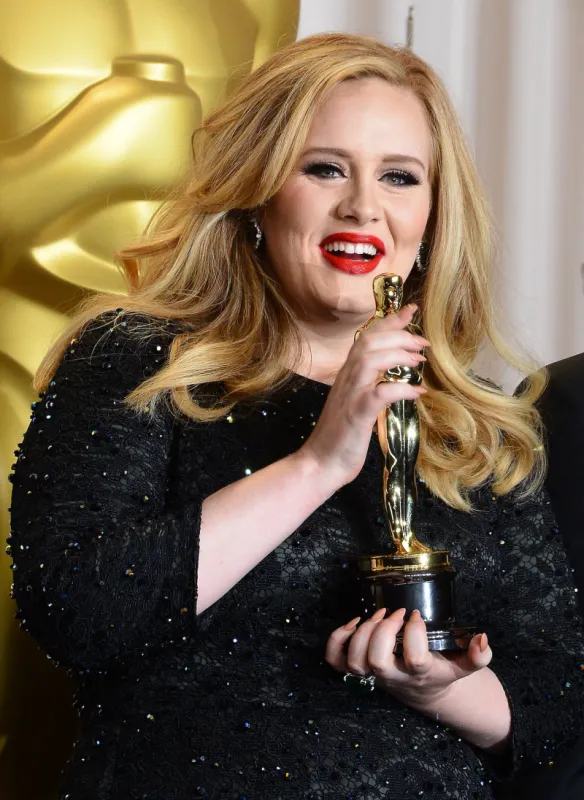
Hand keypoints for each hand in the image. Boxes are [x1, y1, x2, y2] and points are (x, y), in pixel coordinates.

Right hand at [297, 304, 429, 490]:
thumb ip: (373, 387)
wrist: (320, 463)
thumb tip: (400, 381)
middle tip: (423, 343)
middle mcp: (347, 379)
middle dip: (399, 336)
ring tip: (419, 362)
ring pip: (370, 360)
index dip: (390, 321)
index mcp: (348, 374)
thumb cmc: (341, 436)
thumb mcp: (358, 404)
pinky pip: (379, 394)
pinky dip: (401, 389)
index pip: (367, 337)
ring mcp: (350, 395)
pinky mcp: (356, 415)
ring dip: (398, 356)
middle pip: (369, 342)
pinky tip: (417, 393)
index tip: (411, 310)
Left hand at [326, 608, 491, 713]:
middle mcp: (392, 677)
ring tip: (378, 615)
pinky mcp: (356, 669)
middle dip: (383, 630)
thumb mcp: (464, 665)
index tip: (417, 616)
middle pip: (376, 661)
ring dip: (362, 632)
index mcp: (420, 674)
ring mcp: (371, 675)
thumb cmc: (442, 671)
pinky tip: (353, 622)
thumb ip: (478, 655)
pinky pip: (335, 660)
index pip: (414, 659)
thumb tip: (482, 638)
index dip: (414, 633)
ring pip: (354, 661)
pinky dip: (338, 639)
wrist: (423, 691)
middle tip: (396, 614)